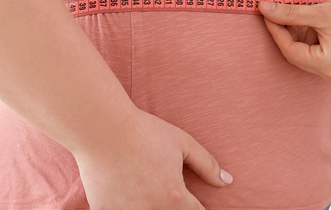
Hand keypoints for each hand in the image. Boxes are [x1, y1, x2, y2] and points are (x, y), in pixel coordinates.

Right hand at [73, 109, 231, 209]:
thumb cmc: (146, 132)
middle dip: (176, 208)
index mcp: (175, 197)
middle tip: (168, 191)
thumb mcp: (183, 144)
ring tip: (147, 191)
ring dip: (152, 208)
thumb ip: (208, 165)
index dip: (199, 209)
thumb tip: (227, 181)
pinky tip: (128, 196)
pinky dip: (126, 207)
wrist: (103, 128)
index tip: (195, 203)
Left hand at [259, 0, 330, 82]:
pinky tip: (327, 27)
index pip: (289, 50)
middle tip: (283, 14)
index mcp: (328, 66)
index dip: (275, 31)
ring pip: (314, 58)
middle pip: (302, 57)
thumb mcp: (320, 11)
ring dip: (308, 39)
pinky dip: (322, 44)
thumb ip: (290, 14)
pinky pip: (329, 59)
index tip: (267, 13)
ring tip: (315, 17)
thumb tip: (264, 9)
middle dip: (291, 35)